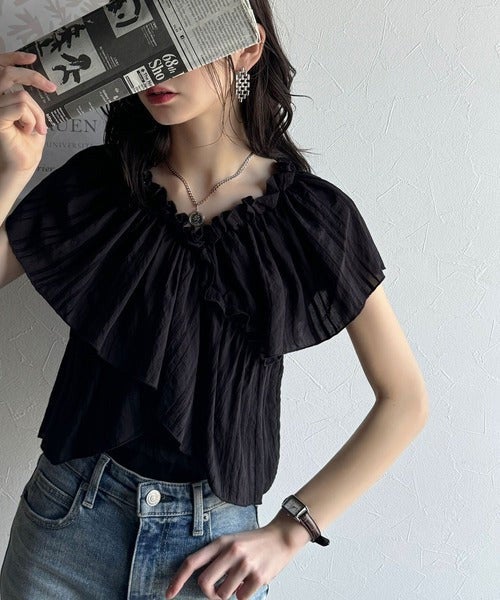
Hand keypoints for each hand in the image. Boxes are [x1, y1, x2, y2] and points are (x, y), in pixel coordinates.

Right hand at [0, 51, 56, 173]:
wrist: (23, 164)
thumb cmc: (28, 143)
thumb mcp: (32, 116)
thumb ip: (29, 99)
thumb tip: (40, 81)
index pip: (0, 68)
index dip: (14, 58)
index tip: (33, 57)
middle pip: (9, 75)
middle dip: (33, 78)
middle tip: (52, 87)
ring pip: (21, 95)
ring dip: (35, 112)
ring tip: (35, 128)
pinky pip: (20, 107)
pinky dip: (31, 119)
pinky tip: (29, 131)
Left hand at [164, 512, 310, 599]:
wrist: (282, 536)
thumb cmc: (254, 543)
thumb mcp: (232, 542)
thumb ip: (216, 557)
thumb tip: (201, 582)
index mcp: (221, 542)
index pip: (192, 562)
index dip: (177, 579)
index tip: (168, 593)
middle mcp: (231, 551)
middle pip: (204, 583)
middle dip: (209, 593)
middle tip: (218, 592)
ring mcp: (244, 563)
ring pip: (222, 594)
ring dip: (229, 594)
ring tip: (240, 581)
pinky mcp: (258, 576)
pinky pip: (241, 598)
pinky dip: (244, 595)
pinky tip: (251, 582)